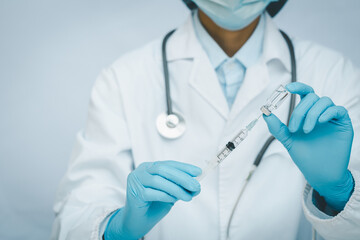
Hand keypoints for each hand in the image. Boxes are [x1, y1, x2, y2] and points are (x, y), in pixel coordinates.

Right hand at [104, 161, 201, 239]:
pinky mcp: (135, 193)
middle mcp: (141, 171)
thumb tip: (195, 183)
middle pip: (163, 169)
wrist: (138, 221)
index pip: (168, 164)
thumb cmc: (153, 205)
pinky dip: (165, 195)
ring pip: (158, 181)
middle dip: (182, 177)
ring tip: (188, 196)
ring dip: (176, 189)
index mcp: (150, 167)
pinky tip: (174, 200)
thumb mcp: (170, 193)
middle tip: (196, 186)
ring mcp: (136, 181)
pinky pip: (152, 193)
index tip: (198, 172)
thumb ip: (179, 186)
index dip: (184, 167)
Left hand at [263, 82, 353, 210]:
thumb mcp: (287, 140)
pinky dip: (327, 113)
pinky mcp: (343, 124)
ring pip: (324, 101)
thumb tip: (265, 112)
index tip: (286, 88)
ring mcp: (332, 118)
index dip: (297, 87)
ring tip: (305, 131)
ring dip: (312, 114)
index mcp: (306, 113)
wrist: (319, 173)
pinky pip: (338, 109)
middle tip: (294, 128)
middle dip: (300, 111)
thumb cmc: (304, 156)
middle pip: (311, 97)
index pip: (304, 93)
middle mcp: (319, 112)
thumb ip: (277, 126)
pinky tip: (320, 122)